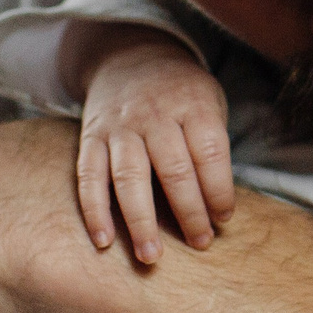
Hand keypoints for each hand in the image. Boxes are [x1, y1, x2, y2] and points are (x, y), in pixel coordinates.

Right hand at [72, 32, 233, 262]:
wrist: (131, 56)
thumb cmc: (181, 94)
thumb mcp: (209, 103)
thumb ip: (211, 149)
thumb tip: (215, 209)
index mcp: (192, 104)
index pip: (210, 152)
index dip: (219, 191)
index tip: (223, 219)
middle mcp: (154, 115)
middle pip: (174, 169)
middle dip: (189, 212)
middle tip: (200, 244)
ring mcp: (120, 127)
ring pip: (129, 177)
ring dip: (140, 221)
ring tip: (150, 256)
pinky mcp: (91, 138)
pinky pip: (89, 176)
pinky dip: (95, 211)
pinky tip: (104, 240)